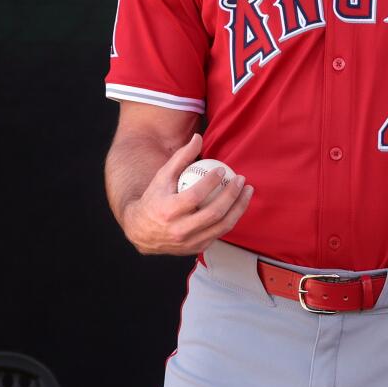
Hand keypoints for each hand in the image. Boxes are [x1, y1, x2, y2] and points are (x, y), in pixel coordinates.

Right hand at [123, 133, 253, 255]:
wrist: (140, 230)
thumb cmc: (154, 199)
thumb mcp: (162, 176)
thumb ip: (181, 157)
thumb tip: (198, 138)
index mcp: (168, 211)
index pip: (195, 196)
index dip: (211, 182)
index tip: (222, 171)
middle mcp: (179, 230)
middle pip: (214, 213)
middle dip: (232, 195)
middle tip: (241, 180)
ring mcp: (189, 242)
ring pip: (222, 226)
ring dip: (239, 208)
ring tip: (247, 191)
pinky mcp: (196, 248)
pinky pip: (219, 233)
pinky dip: (231, 218)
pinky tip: (237, 205)